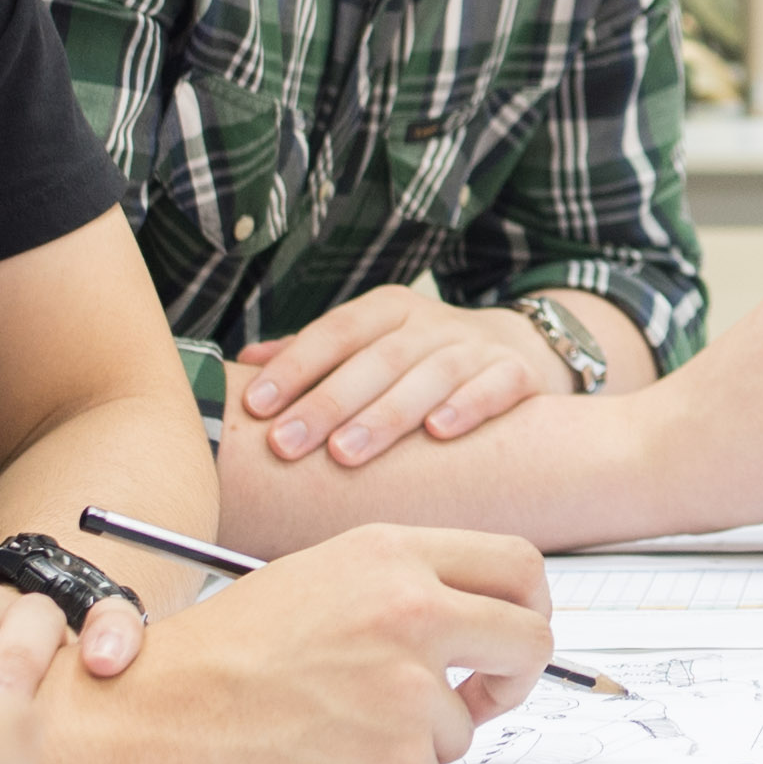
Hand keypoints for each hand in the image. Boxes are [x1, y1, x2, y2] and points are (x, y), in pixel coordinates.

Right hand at [24, 522, 556, 763]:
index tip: (507, 635)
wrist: (138, 726)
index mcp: (390, 556)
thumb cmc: (207, 660)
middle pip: (529, 641)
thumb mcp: (311, 582)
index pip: (517, 566)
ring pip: (463, 726)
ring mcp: (411, 695)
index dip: (527, 606)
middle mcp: (413, 615)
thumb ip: (397, 590)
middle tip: (485, 696)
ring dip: (416, 738)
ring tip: (328, 730)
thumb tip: (472, 625)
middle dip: (516, 677)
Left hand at [237, 282, 584, 469]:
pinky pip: (492, 388)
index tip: (256, 406)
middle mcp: (429, 324)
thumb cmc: (424, 357)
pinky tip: (439, 432)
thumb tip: (243, 364)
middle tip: (287, 443)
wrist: (519, 348)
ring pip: (429, 376)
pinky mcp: (515, 374)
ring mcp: (474, 348)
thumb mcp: (371, 344)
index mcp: (386, 311)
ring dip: (386, 415)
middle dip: (328, 403)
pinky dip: (467, 407)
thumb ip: (313, 355)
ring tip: (346, 452)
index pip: (334, 332)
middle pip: (375, 359)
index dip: (295, 367)